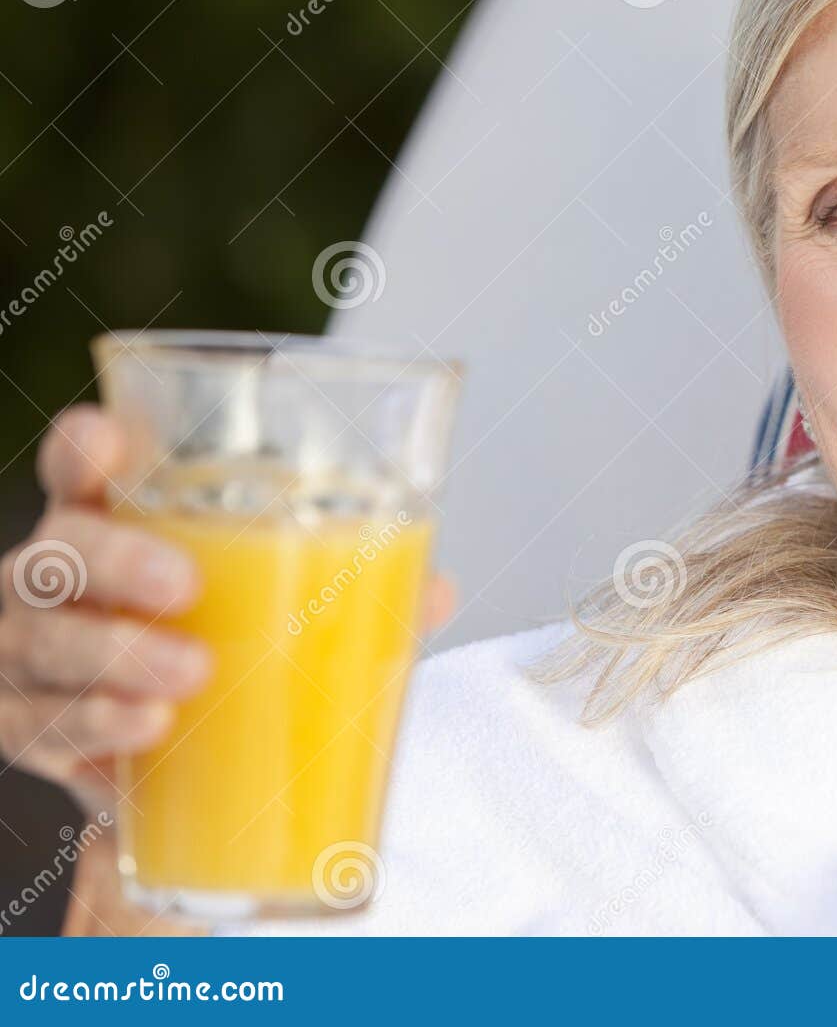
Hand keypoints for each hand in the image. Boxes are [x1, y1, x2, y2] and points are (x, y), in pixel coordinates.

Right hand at [0, 404, 454, 815]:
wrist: (173, 752)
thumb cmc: (225, 644)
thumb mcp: (287, 603)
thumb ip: (357, 587)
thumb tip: (436, 590)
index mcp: (118, 523)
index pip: (80, 467)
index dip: (86, 448)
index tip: (113, 444)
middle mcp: (61, 580)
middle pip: (59, 552)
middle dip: (117, 562)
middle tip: (184, 585)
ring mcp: (35, 652)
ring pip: (45, 641)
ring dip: (115, 656)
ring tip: (189, 673)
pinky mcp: (35, 727)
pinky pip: (44, 726)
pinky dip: (97, 728)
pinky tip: (148, 730)